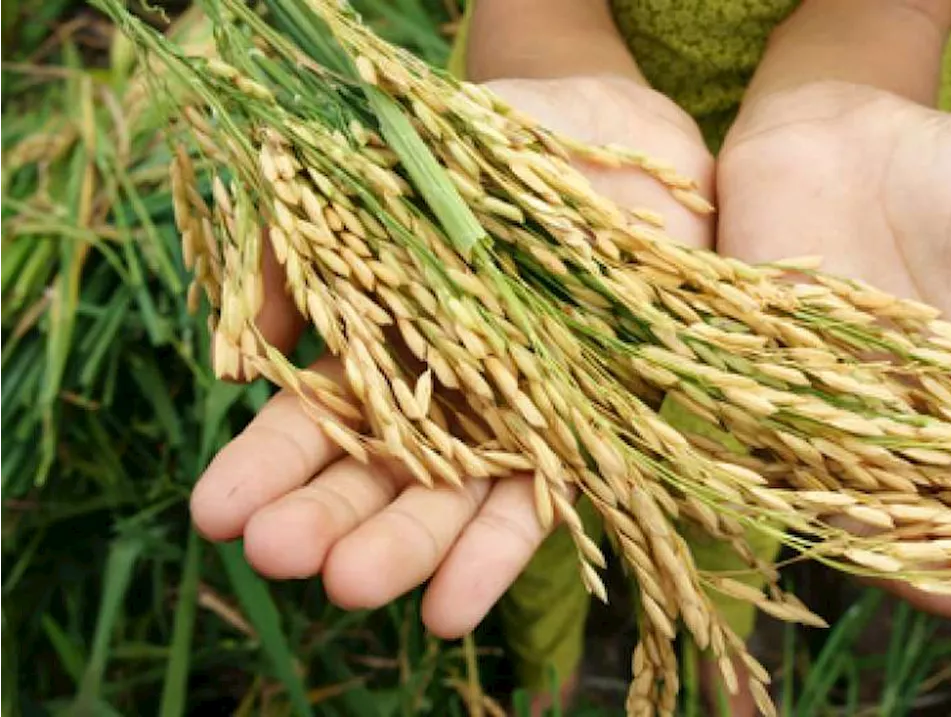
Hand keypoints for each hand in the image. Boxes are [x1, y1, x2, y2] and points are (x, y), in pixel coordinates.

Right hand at [190, 75, 713, 636]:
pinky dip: (497, 551)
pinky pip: (542, 501)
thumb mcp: (380, 172)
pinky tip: (451, 606)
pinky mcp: (587, 430)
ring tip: (350, 586)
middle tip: (277, 553)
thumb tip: (245, 347)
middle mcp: (444, 393)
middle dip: (325, 515)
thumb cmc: (485, 146)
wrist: (610, 132)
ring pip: (450, 498)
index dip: (268, 465)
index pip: (315, 417)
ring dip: (401, 546)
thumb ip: (305, 247)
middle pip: (376, 470)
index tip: (215, 513)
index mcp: (384, 339)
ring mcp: (515, 417)